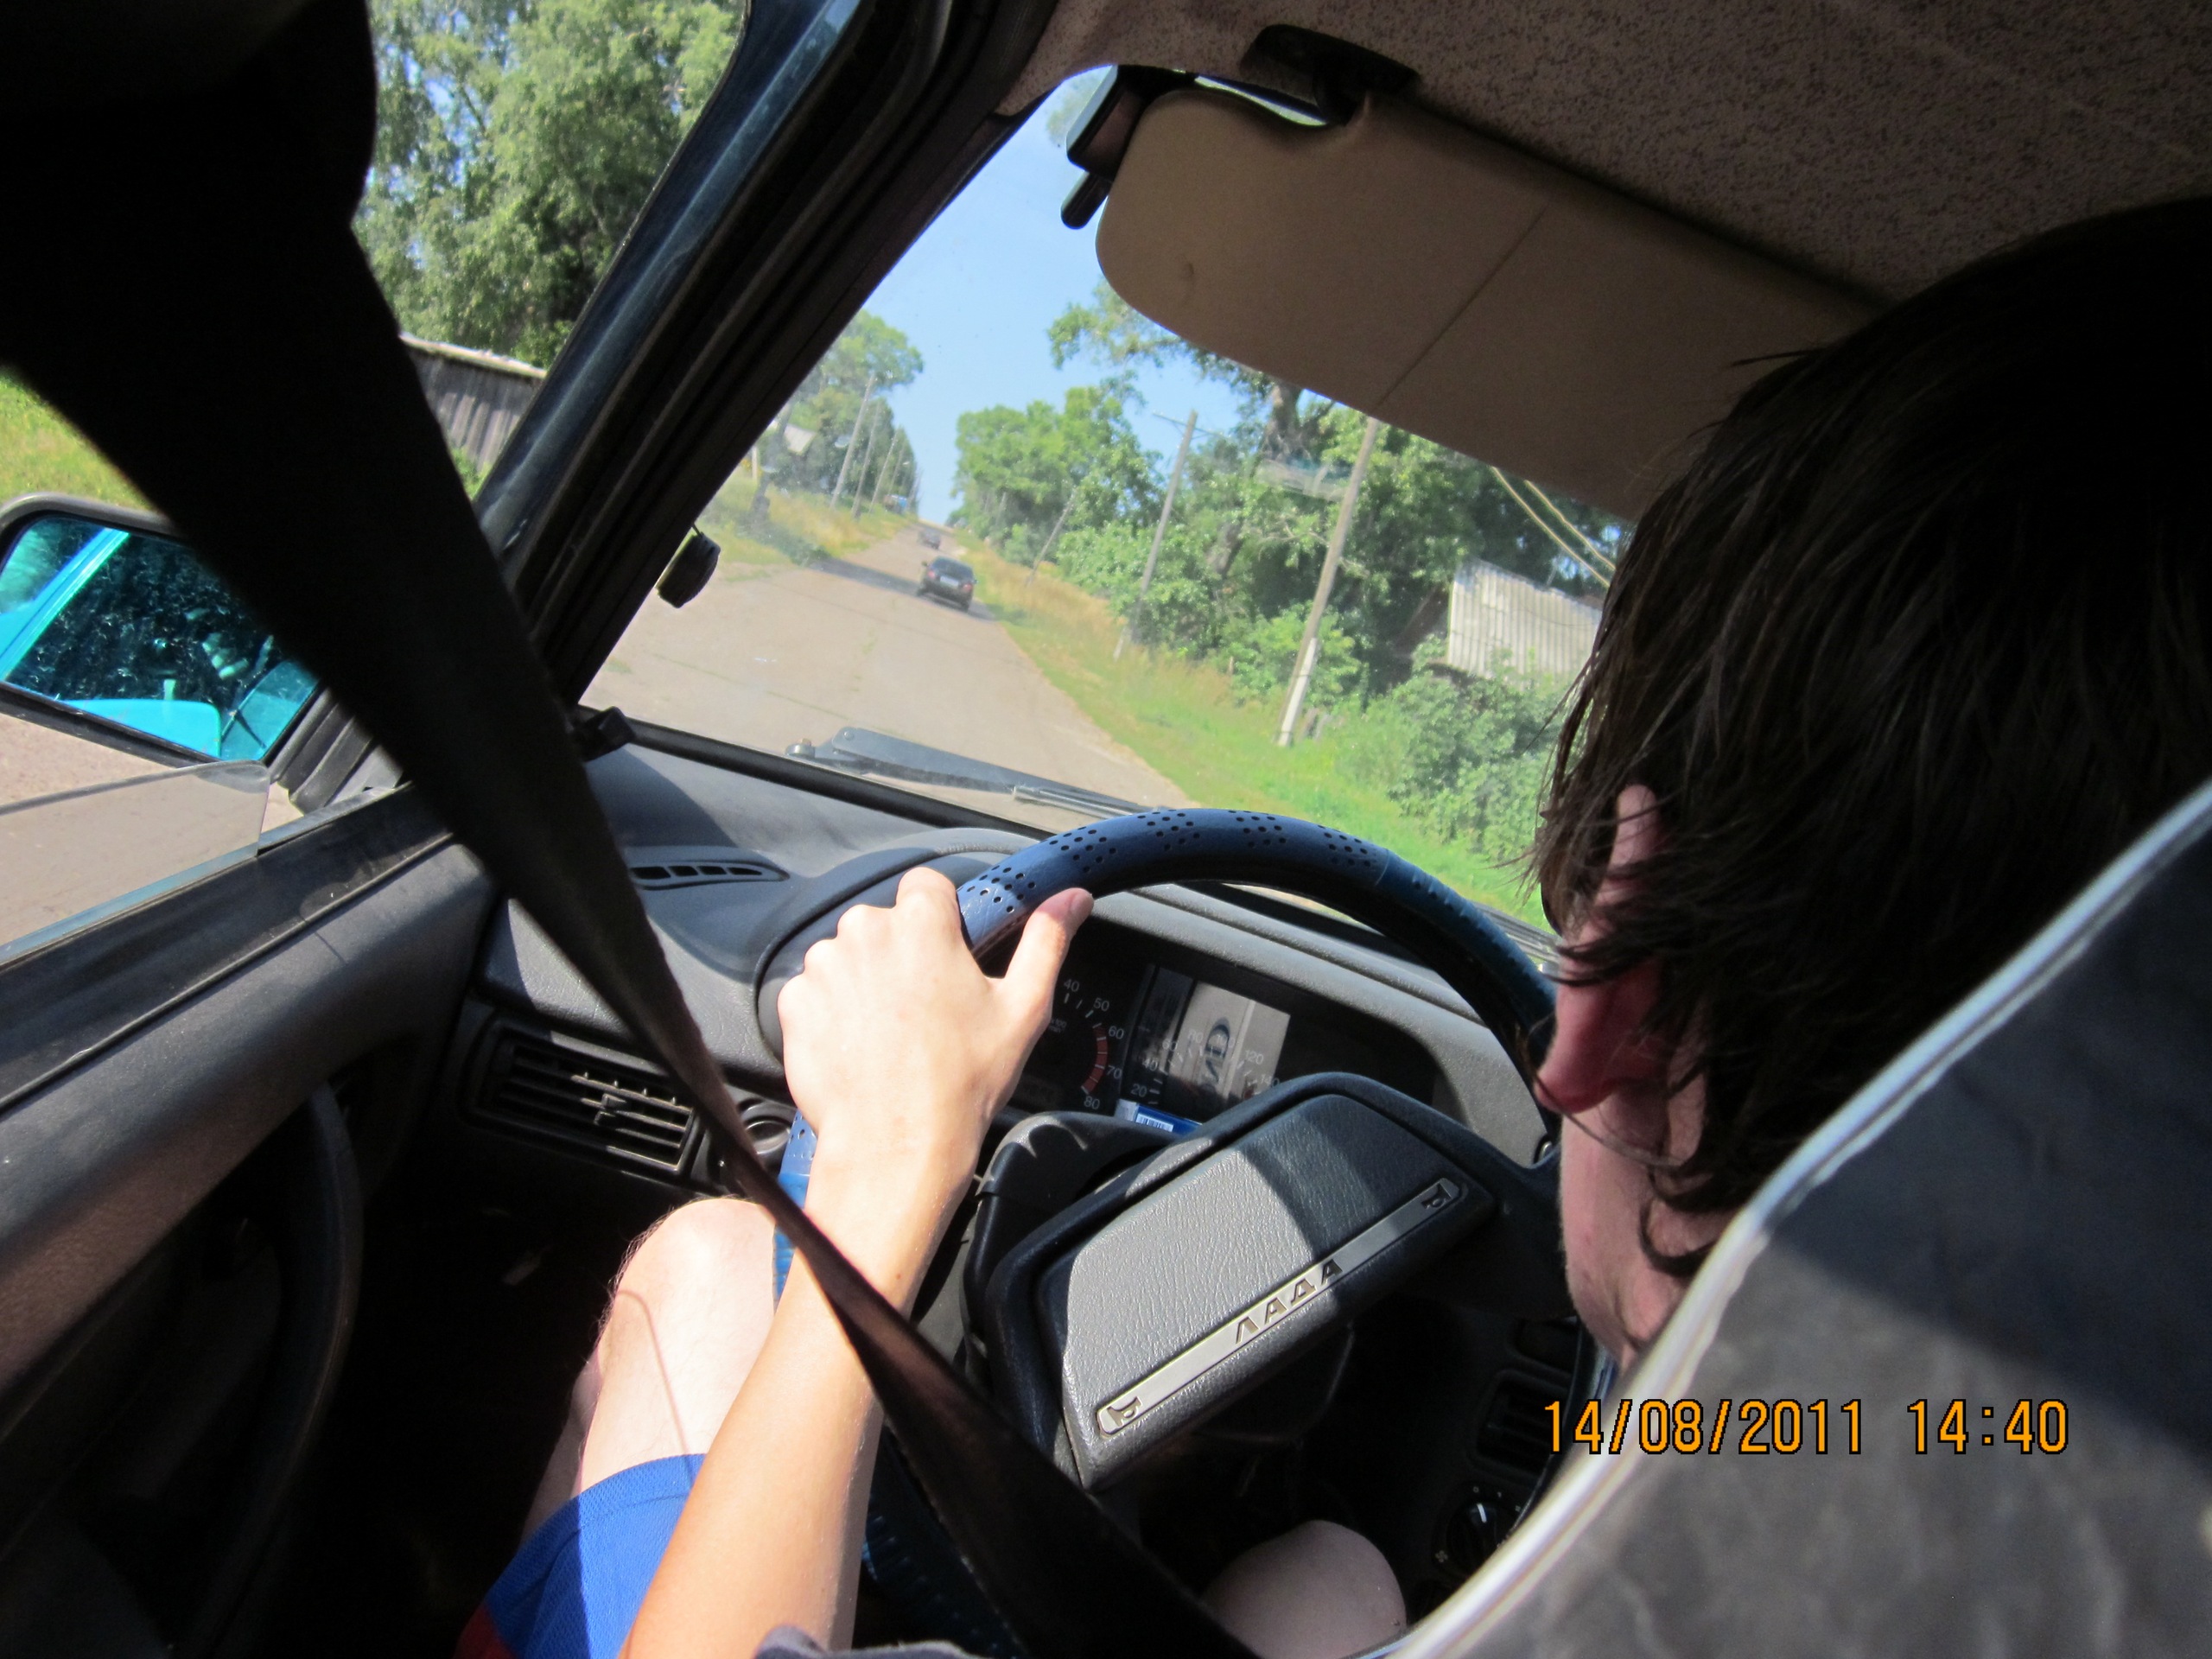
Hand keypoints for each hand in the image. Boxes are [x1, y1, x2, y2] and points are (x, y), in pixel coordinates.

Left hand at [775, 868, 1090, 1286]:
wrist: (898, 1146)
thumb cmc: (962, 1083)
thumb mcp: (1023, 1009)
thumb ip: (1046, 941)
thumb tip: (1071, 898)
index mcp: (923, 924)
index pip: (925, 885)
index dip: (940, 918)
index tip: (947, 953)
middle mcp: (866, 932)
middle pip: (884, 923)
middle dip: (902, 954)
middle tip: (926, 1006)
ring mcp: (824, 967)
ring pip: (847, 956)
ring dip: (864, 981)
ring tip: (891, 1033)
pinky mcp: (794, 1002)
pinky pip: (813, 992)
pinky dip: (832, 1013)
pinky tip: (861, 1047)